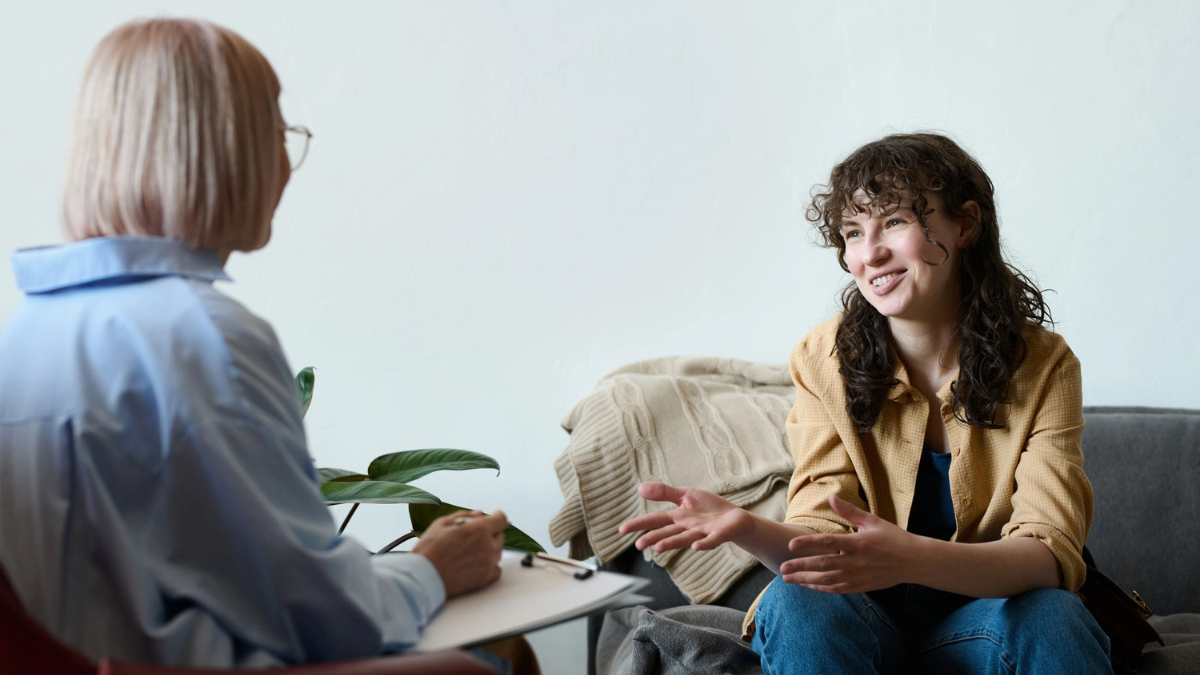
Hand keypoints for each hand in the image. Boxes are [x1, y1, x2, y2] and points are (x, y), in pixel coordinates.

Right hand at [413, 510, 506, 598]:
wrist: (422, 577)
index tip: (492, 517)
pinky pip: (496, 569)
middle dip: (489, 533)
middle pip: (500, 535)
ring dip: (488, 549)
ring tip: (468, 552)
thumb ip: (464, 515)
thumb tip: (479, 514)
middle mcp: (488, 547)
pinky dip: (489, 565)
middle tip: (472, 537)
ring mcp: (489, 564)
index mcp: (479, 530)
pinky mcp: (485, 579)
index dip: (497, 516)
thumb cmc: (429, 550)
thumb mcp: (442, 524)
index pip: (501, 519)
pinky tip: (474, 564)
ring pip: (497, 552)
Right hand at [617, 482, 751, 552]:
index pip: (655, 520)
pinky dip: (703, 544)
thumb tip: (640, 488)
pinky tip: (695, 547)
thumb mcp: (685, 496)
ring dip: (672, 543)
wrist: (736, 519)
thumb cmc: (709, 509)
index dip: (639, 524)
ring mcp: (703, 533)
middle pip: (668, 532)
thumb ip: (664, 493)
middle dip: (653, 538)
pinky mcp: (719, 535)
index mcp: (678, 517)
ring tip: (658, 548)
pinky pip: (710, 540)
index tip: (622, 530)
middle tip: (638, 545)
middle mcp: (687, 528)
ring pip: (685, 538)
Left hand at [779, 494, 917, 593]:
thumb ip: (848, 511)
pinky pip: (836, 589)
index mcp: (857, 543)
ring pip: (826, 580)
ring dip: (805, 580)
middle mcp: (855, 562)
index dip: (808, 544)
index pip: (827, 543)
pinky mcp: (861, 587)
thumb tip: (830, 496)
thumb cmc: (893, 538)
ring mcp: (858, 577)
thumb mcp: (872, 521)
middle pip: (822, 565)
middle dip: (800, 567)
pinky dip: (820, 588)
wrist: (914, 562)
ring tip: (788, 579)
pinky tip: (807, 585)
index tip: (791, 545)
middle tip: (782, 569)